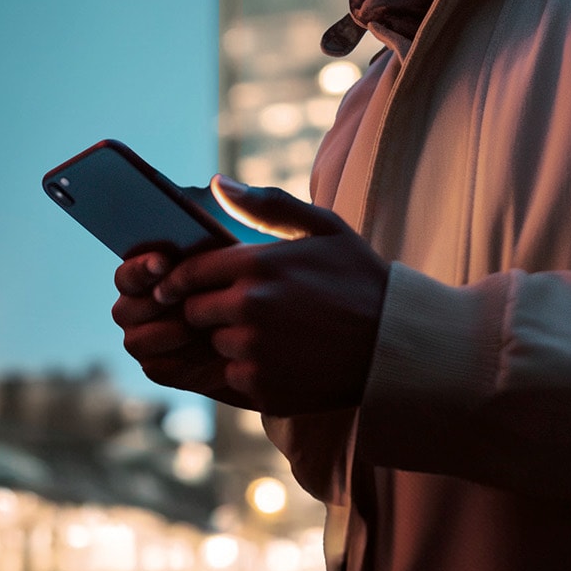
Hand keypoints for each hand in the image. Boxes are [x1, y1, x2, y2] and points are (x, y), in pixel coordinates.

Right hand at [112, 247, 253, 408]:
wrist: (250, 327)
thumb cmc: (230, 284)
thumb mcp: (217, 263)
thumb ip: (195, 255)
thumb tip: (179, 248)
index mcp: (138, 280)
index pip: (126, 275)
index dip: (141, 268)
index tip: (164, 263)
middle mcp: (130, 311)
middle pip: (124, 311)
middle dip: (157, 305)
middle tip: (189, 301)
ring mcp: (139, 341)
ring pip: (139, 341)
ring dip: (175, 331)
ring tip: (210, 323)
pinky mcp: (156, 369)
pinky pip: (161, 368)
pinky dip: (188, 358)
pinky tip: (215, 348)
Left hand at [153, 176, 390, 414]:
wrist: (396, 343)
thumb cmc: (360, 278)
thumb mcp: (324, 227)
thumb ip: (267, 204)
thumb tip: (217, 182)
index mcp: (258, 265)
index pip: (191, 272)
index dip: (178, 280)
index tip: (174, 286)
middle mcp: (250, 308)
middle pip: (194, 312)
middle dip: (208, 309)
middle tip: (239, 309)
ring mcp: (256, 351)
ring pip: (215, 346)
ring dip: (231, 341)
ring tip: (271, 334)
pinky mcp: (264, 388)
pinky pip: (235, 377)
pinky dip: (251, 370)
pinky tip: (284, 359)